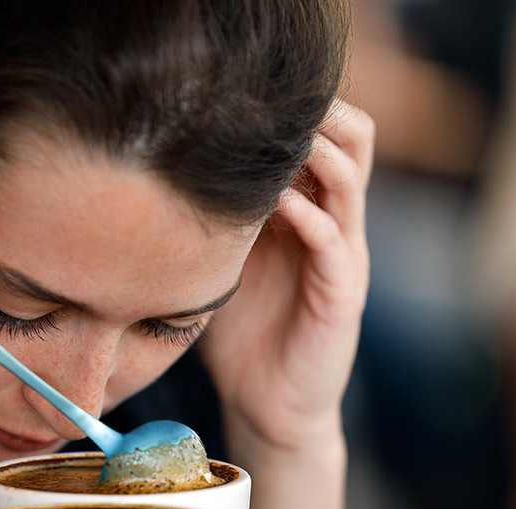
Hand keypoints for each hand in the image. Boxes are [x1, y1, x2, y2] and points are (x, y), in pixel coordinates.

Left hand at [199, 101, 373, 452]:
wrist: (267, 406)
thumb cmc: (242, 337)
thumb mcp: (224, 266)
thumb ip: (216, 224)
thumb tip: (163, 179)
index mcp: (307, 215)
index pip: (319, 140)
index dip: (294, 113)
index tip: (246, 96)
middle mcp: (332, 225)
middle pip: (352, 142)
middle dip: (321, 114)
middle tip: (276, 103)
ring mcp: (343, 257)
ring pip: (351, 179)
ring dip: (318, 151)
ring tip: (282, 137)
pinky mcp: (342, 293)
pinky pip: (335, 240)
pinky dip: (309, 214)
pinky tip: (278, 204)